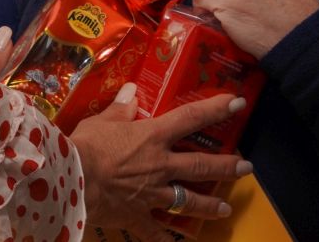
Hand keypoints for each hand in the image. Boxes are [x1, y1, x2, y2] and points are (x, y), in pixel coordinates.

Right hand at [71, 83, 249, 241]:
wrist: (72, 180)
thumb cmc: (85, 146)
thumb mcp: (102, 120)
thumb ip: (120, 108)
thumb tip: (131, 91)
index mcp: (153, 137)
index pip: (190, 118)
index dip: (215, 109)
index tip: (237, 104)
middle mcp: (160, 165)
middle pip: (200, 165)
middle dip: (226, 166)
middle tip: (246, 167)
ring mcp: (152, 193)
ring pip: (189, 200)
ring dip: (209, 204)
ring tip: (226, 208)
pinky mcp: (138, 216)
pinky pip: (156, 231)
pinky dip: (166, 239)